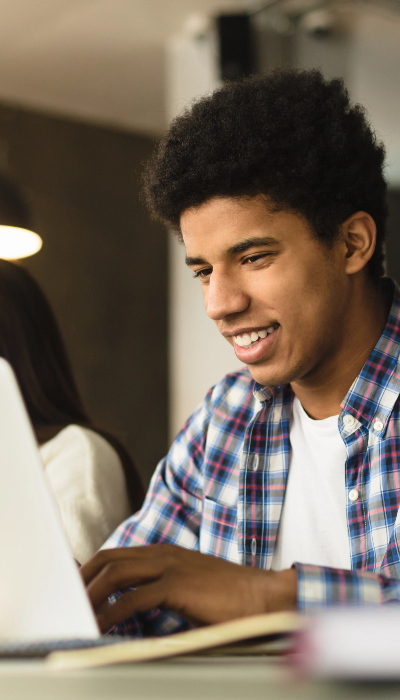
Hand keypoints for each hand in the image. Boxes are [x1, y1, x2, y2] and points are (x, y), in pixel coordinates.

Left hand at [81, 544, 296, 632]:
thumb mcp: (190, 589)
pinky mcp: (179, 584)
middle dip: (83, 579)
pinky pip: (135, 597)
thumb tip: (132, 611)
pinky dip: (113, 612)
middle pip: (109, 559)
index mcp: (165, 553)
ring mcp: (171, 566)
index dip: (92, 569)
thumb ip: (161, 592)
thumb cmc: (230, 599)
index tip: (75, 589)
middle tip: (67, 602)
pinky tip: (104, 627)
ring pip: (116, 573)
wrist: (265, 596)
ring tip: (78, 615)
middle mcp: (164, 554)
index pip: (117, 555)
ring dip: (92, 595)